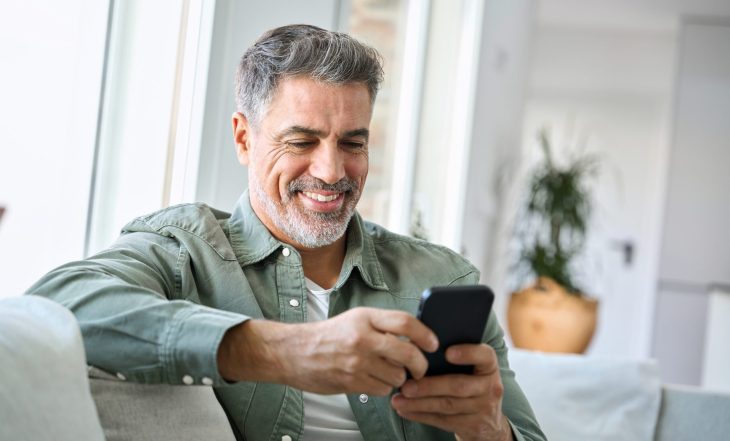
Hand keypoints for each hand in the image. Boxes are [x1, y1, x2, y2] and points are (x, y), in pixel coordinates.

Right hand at [217, 307, 438, 395]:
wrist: (293, 352)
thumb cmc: (327, 336)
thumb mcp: (355, 320)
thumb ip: (381, 326)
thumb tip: (414, 337)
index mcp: (365, 317)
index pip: (405, 322)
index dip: (425, 334)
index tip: (433, 343)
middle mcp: (362, 338)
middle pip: (408, 353)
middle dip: (420, 365)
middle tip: (421, 368)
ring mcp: (357, 361)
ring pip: (397, 376)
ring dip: (398, 378)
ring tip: (388, 372)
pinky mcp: (351, 381)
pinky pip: (382, 389)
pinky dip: (383, 387)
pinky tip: (373, 380)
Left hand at [390, 343, 511, 440]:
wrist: (489, 422)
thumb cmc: (471, 383)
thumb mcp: (472, 369)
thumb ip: (453, 358)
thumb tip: (418, 346)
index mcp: (489, 366)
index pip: (485, 356)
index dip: (468, 353)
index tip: (447, 352)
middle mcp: (490, 387)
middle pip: (459, 386)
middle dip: (429, 386)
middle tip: (406, 386)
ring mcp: (483, 408)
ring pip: (447, 405)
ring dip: (419, 403)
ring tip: (399, 399)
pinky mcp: (472, 426)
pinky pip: (443, 420)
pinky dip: (421, 415)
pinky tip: (405, 410)